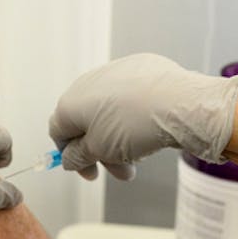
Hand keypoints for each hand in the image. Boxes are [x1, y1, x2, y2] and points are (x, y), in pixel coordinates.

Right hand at [48, 53, 237, 180]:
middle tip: (120, 170)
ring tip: (140, 158)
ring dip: (119, 138)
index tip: (88, 170)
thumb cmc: (135, 125)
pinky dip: (135, 116)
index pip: (59, 130)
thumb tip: (70, 157)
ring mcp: (115, 72)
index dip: (70, 155)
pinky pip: (131, 97)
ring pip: (110, 111)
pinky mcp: (140, 68)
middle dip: (101, 151)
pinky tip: (151, 129)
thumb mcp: (99, 151)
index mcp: (71, 102)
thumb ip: (78, 156)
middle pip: (87, 122)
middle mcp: (88, 83)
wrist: (178, 103)